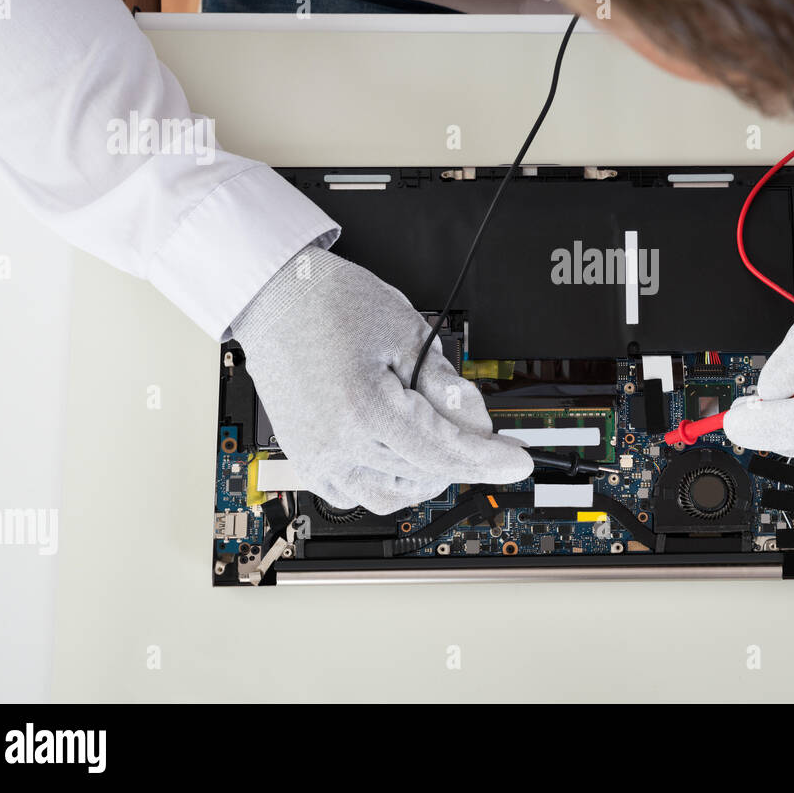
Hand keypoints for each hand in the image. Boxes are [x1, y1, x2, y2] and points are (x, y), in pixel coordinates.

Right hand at [231, 246, 531, 514]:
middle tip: (474, 425)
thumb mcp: (408, 331)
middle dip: (461, 454)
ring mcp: (317, 456)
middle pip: (426, 473)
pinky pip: (356, 495)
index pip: (445, 451)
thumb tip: (478, 427)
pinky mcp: (306, 459)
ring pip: (392, 495)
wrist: (278, 297)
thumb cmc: (333, 303)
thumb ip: (447, 386)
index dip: (488, 459)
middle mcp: (336, 443)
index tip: (516, 462)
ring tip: (436, 438)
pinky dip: (387, 481)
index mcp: (364, 410)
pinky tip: (400, 451)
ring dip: (426, 475)